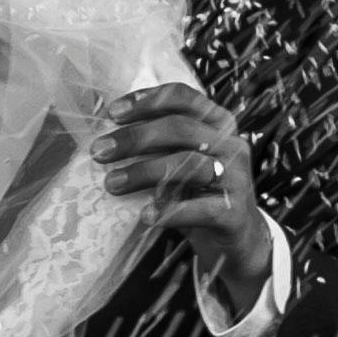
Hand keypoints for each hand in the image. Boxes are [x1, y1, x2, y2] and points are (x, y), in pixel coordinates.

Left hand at [95, 82, 271, 312]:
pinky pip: (200, 208)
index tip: (112, 113)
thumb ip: (158, 145)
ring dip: (144, 172)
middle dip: (135, 138)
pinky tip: (145, 216)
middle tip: (99, 152)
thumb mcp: (182, 161)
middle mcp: (232, 144)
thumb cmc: (201, 193)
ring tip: (112, 184)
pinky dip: (170, 211)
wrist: (238, 239)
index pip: (183, 97)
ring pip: (189, 164)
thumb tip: (109, 137)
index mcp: (218, 123)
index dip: (146, 101)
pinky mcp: (235, 212)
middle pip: (181, 128)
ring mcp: (237, 177)